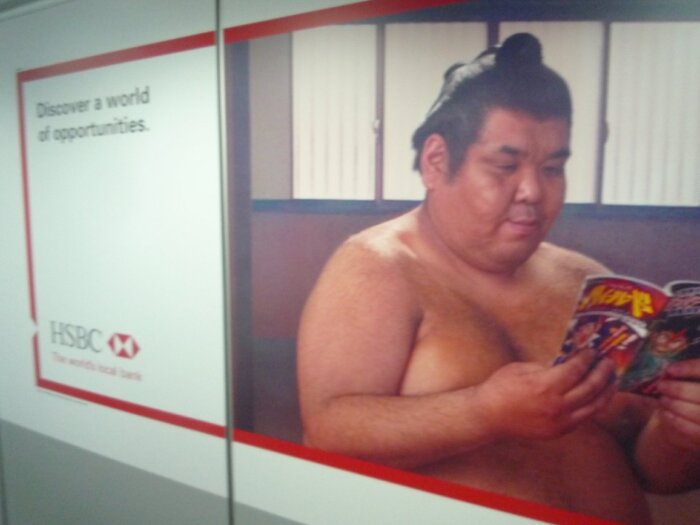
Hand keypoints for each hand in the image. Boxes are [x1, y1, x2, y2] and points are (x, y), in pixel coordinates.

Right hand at [474, 349, 615, 439]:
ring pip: (595, 407)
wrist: (488, 417)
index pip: (576, 369)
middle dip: (603, 372)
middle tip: (609, 362)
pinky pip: (584, 418)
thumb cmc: (500, 388)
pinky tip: (597, 397)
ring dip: (607, 392)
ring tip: (613, 380)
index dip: (587, 358)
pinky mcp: (559, 432)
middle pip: (591, 387)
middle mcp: (557, 406)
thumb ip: (547, 367)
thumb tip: (567, 363)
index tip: (592, 351)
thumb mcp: (521, 368)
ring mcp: (560, 422)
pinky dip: (594, 406)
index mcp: (545, 385)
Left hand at [656, 359, 699, 449]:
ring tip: (663, 399)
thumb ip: (693, 373)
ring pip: (698, 414)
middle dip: (679, 390)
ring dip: (675, 405)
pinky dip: (677, 421)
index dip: (690, 368)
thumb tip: (669, 370)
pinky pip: (694, 431)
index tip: (669, 369)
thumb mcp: (698, 381)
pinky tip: (665, 413)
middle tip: (661, 385)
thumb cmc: (698, 395)